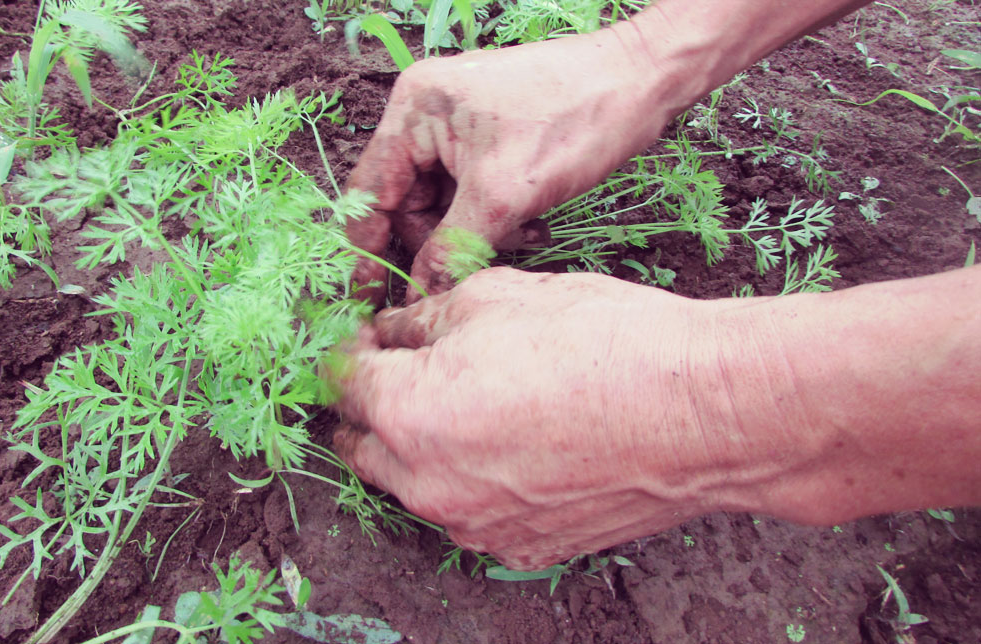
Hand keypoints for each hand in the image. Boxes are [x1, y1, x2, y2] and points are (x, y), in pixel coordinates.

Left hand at [331, 267, 773, 569]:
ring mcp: (477, 526)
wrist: (702, 414)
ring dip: (418, 449)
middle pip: (364, 446)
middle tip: (398, 371)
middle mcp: (430, 485)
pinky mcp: (523, 548)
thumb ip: (426, 319)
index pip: (344, 383)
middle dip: (371, 407)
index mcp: (410, 414)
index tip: (368, 337)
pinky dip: (472, 483)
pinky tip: (510, 448)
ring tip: (462, 408)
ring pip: (414, 488)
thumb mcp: (497, 297)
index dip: (350, 350)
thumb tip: (397, 332)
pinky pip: (471, 516)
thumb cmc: (605, 344)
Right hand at [345, 27, 683, 304]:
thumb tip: (416, 296)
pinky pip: (471, 196)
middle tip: (477, 264)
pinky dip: (496, 219)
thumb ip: (451, 248)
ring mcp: (457, 128)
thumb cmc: (575, 119)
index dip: (365, 250)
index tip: (362, 299)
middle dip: (442, 241)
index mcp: (413, 111)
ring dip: (477, 233)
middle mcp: (425, 115)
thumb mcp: (505, 195)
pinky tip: (533, 224)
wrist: (644, 80)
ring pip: (443, 206)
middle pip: (406, 205)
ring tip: (523, 234)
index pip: (369, 192)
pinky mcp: (488, 141)